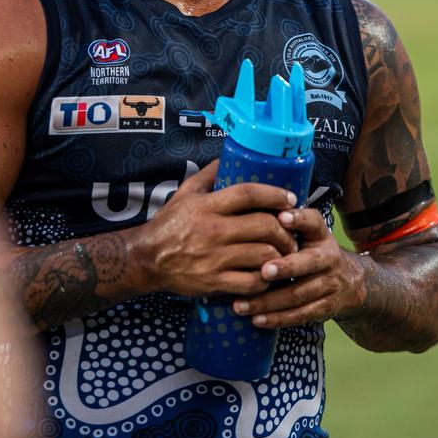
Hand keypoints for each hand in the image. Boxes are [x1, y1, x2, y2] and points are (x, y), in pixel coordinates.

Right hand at [142, 160, 298, 298]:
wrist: (147, 259)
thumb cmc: (169, 224)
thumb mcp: (185, 193)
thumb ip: (208, 174)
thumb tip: (228, 155)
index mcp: (208, 206)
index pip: (249, 194)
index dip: (275, 195)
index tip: (290, 199)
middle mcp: (214, 230)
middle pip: (264, 226)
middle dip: (285, 230)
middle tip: (290, 233)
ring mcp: (215, 258)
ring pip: (263, 255)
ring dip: (279, 255)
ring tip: (283, 254)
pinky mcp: (215, 282)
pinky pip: (252, 283)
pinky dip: (266, 280)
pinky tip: (267, 275)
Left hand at [231, 207, 365, 327]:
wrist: (350, 281)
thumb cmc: (311, 250)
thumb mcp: (307, 232)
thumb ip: (285, 222)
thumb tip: (250, 206)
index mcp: (320, 234)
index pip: (313, 222)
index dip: (299, 219)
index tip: (282, 217)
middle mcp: (329, 257)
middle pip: (309, 263)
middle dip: (287, 267)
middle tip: (264, 270)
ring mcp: (329, 285)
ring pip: (299, 294)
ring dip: (269, 301)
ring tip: (241, 305)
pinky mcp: (326, 308)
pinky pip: (300, 315)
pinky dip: (278, 319)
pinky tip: (257, 319)